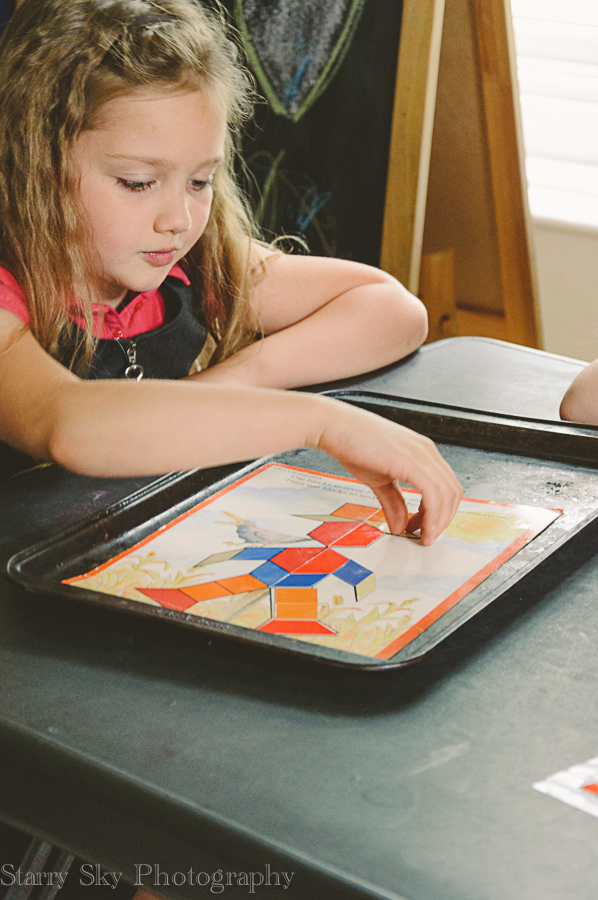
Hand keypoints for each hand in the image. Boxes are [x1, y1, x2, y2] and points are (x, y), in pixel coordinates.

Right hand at [315, 402, 462, 544]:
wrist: (333, 426)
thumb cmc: (352, 444)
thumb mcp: (378, 480)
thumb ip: (393, 502)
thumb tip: (400, 526)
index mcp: (422, 453)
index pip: (446, 486)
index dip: (441, 512)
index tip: (426, 528)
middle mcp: (426, 451)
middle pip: (452, 492)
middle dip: (443, 519)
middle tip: (427, 537)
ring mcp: (420, 454)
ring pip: (447, 494)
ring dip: (439, 521)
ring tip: (424, 537)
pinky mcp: (409, 460)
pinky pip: (433, 492)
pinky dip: (432, 514)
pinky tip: (420, 527)